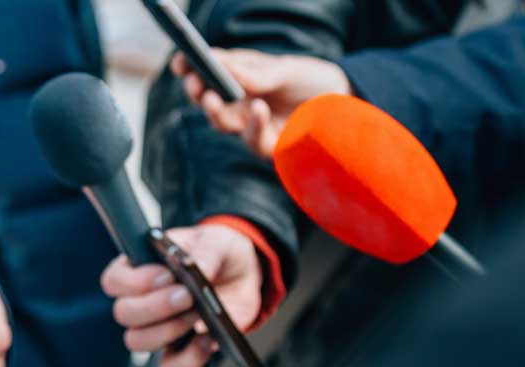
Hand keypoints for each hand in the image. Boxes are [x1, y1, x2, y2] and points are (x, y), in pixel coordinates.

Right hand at [100, 224, 262, 366]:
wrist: (243, 275)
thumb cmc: (218, 252)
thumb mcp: (215, 240)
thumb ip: (204, 251)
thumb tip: (195, 268)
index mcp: (139, 268)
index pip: (114, 280)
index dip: (134, 282)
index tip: (167, 275)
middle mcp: (141, 300)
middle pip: (124, 313)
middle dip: (155, 307)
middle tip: (187, 295)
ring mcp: (157, 328)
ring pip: (138, 341)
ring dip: (168, 331)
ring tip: (198, 315)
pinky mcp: (179, 350)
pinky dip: (188, 360)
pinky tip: (207, 341)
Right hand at [171, 49, 350, 157]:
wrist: (345, 101)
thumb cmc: (311, 79)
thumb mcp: (284, 69)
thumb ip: (255, 73)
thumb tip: (221, 66)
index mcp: (239, 78)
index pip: (207, 73)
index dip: (190, 68)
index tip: (179, 63)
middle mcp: (240, 102)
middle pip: (208, 101)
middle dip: (196, 92)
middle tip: (194, 84)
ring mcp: (252, 125)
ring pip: (222, 123)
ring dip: (215, 111)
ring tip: (213, 97)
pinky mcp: (269, 146)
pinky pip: (253, 140)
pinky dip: (252, 125)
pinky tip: (257, 110)